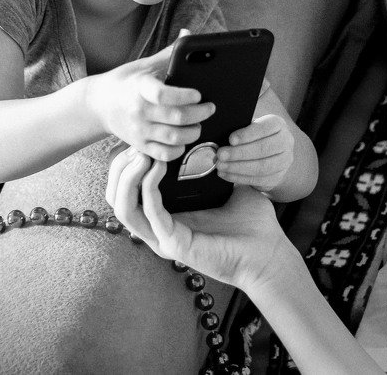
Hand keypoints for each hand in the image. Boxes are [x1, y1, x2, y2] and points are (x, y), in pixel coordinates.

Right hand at [86, 36, 213, 161]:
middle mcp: (139, 110)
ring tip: (199, 124)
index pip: (163, 94)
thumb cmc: (127, 82)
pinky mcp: (139, 145)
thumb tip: (189, 34)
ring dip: (193, 132)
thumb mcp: (144, 65)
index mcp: (141, 87)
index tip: (199, 94)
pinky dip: (179, 150)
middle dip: (200, 114)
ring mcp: (139, 130)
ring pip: (174, 138)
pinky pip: (164, 154)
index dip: (185, 96)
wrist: (99, 104)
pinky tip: (184, 139)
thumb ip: (170, 53)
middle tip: (210, 108)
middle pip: (176, 118)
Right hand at [106, 147, 289, 289]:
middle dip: (120, 167)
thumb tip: (205, 134)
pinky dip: (149, 185)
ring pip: (123, 208)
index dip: (126, 165)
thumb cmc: (251, 223)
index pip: (126, 192)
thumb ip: (208, 165)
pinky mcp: (174, 244)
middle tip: (137, 146)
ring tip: (142, 154)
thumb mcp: (225, 185)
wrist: (270, 252)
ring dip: (127, 176)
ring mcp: (163, 239)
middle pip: (116, 198)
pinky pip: (151, 211)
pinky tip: (158, 165)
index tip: (141, 141)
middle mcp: (159, 230)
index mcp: (166, 218)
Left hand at [216, 114, 294, 193]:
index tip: (231, 139)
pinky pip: (257, 179)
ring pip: (261, 166)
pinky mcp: (277, 177)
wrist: (270, 154)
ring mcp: (284, 161)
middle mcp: (286, 142)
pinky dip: (239, 177)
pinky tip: (225, 174)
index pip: (265, 128)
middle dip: (239, 153)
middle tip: (221, 154)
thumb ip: (240, 129)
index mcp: (278, 125)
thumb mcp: (250, 127)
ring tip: (221, 166)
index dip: (248, 134)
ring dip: (237, 167)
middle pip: (263, 149)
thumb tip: (222, 135)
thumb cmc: (255, 137)